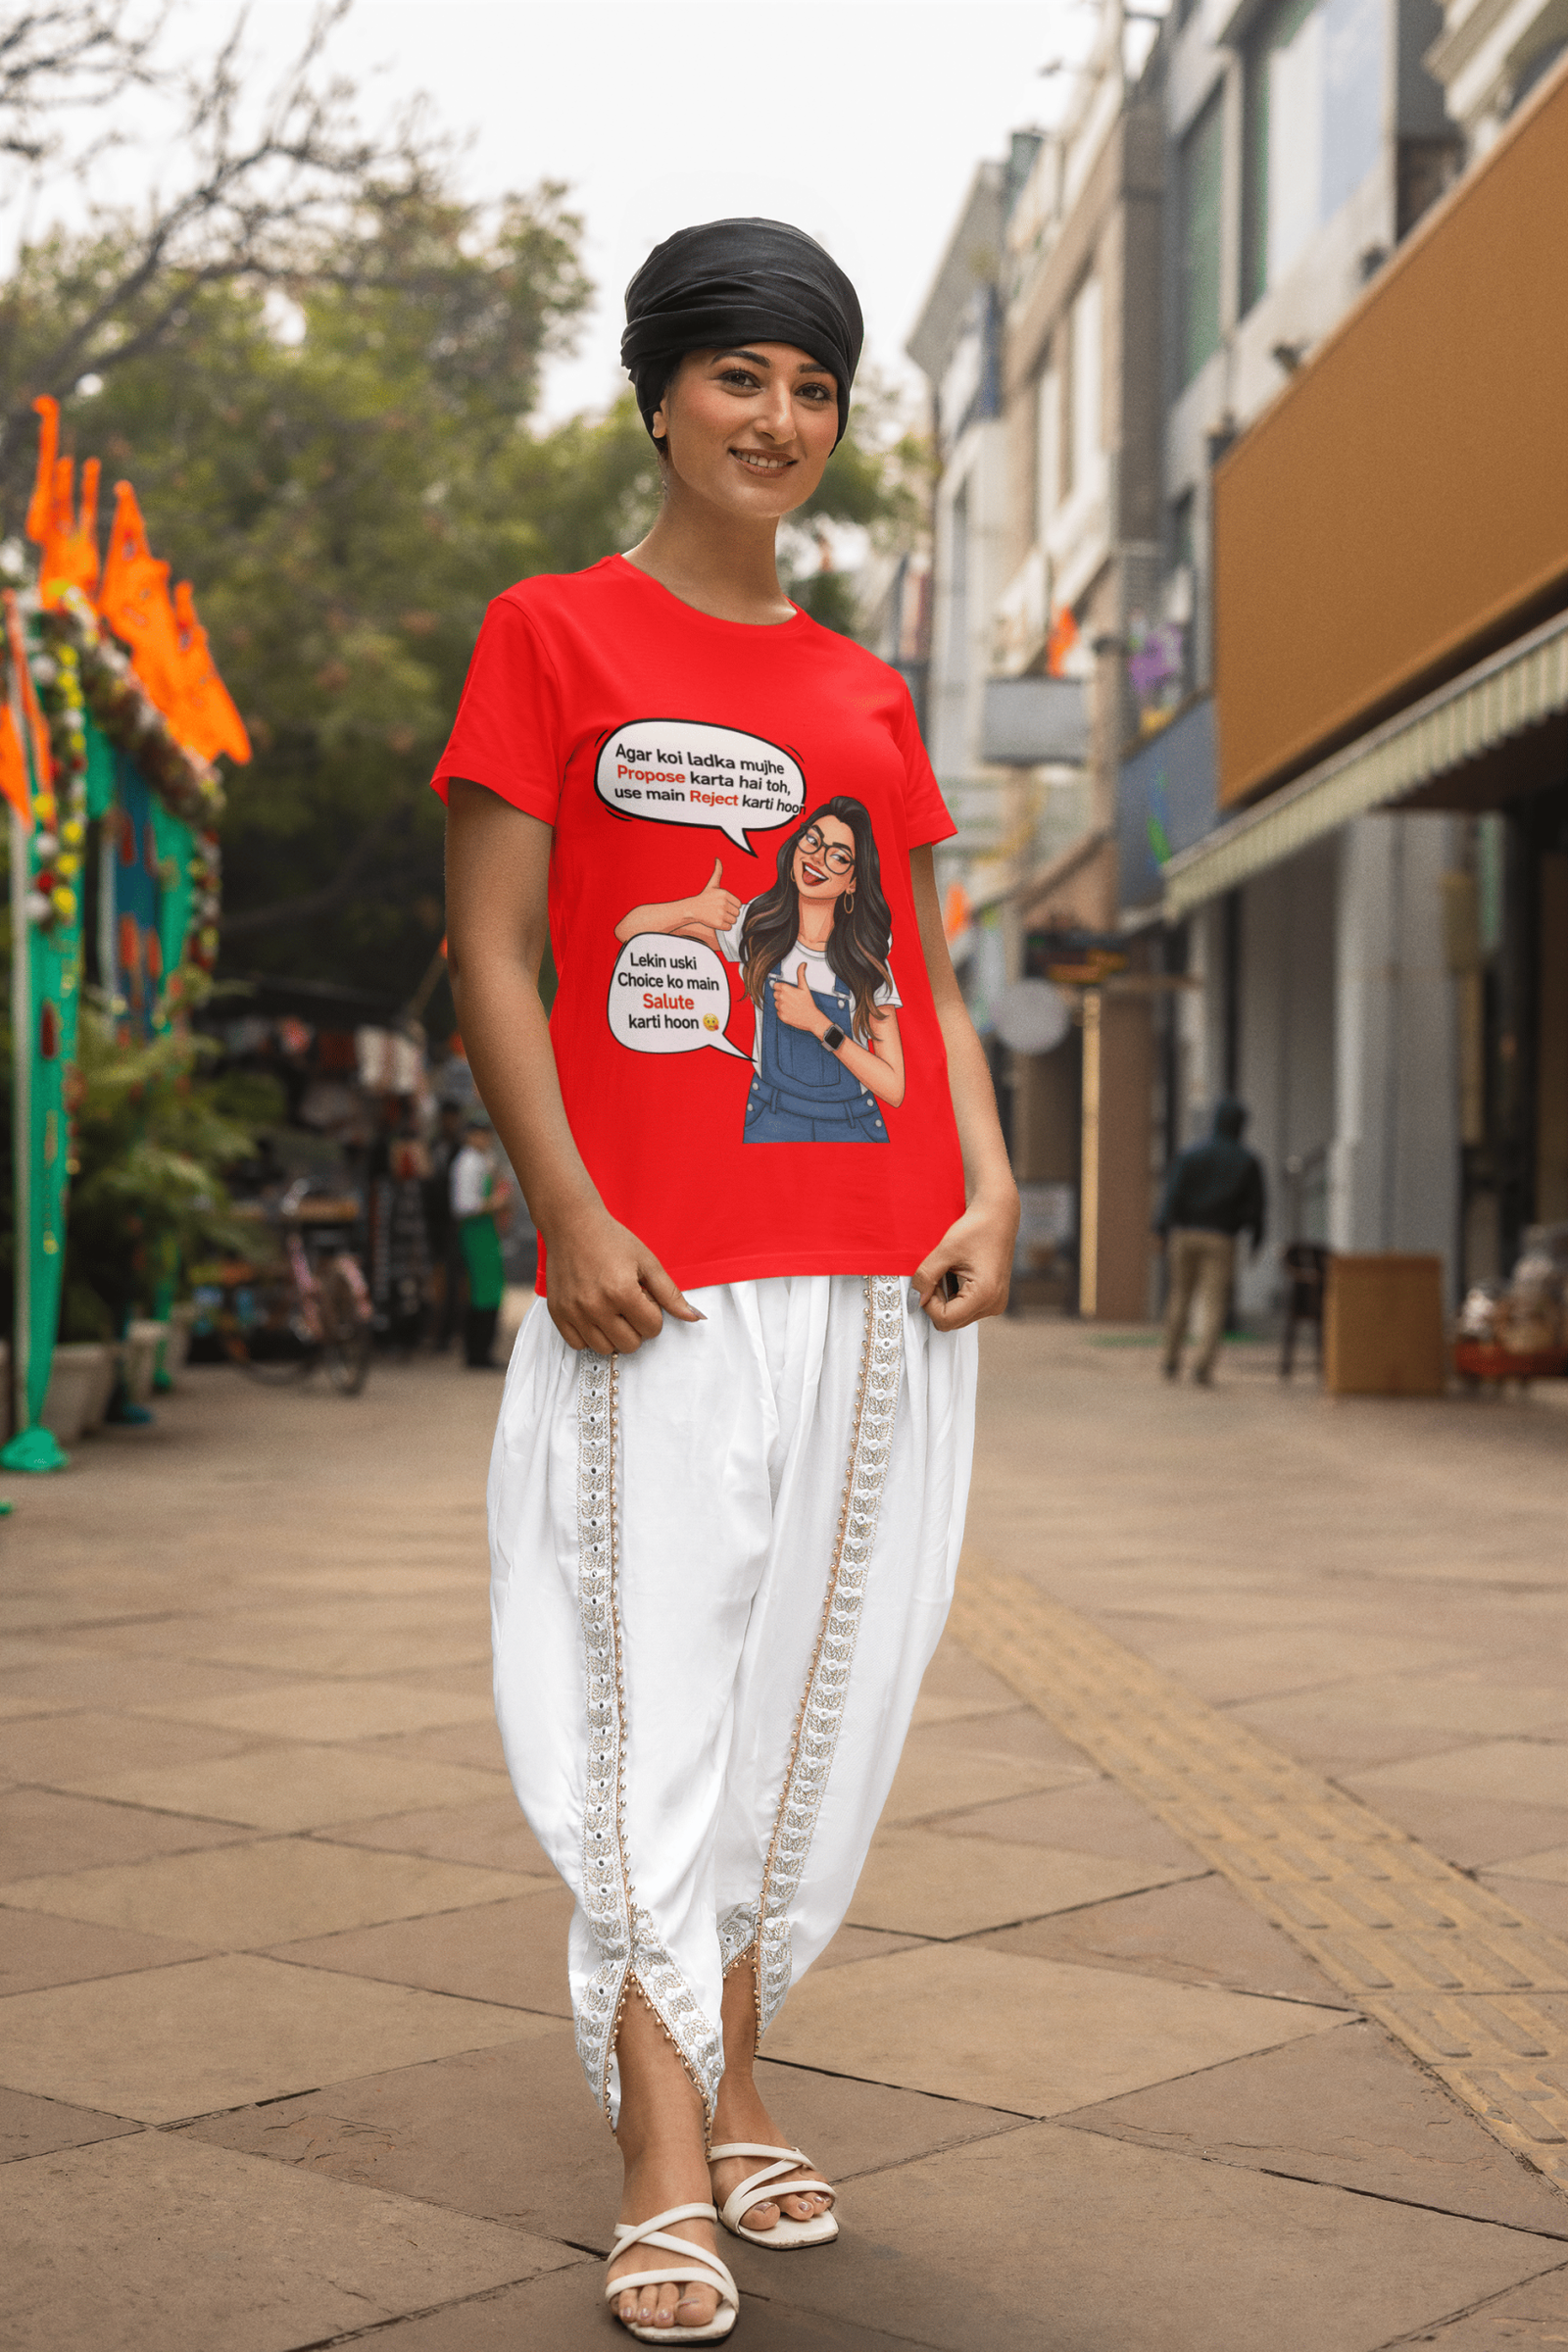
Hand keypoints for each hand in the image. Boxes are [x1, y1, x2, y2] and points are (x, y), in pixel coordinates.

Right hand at [544, 1209, 703, 1354]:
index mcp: (622, 1292)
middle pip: (630, 1344)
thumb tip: (695, 1317)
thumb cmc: (612, 1240)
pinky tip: (594, 1316)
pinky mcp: (558, 1313)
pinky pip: (577, 1345)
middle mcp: (596, 1306)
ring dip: (614, 1334)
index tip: (645, 1298)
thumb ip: (670, 1294)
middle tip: (629, 1305)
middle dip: (636, 1327)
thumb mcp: (647, 1262)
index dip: (654, 1314)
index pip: (652, 1328)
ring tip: (612, 1310)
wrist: (572, 1225)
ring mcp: (574, 1312)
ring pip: (605, 1349)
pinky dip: (589, 1336)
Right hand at [684, 858, 741, 938]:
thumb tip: (717, 859)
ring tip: (718, 915)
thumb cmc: (704, 897)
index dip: (732, 905)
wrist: (692, 908)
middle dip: (730, 913)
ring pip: (733, 921)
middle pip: (736, 913)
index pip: (738, 904)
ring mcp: (720, 914)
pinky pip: (728, 927)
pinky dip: (723, 926)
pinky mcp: (718, 923)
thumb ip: (718, 871)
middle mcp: (723, 903)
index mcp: (724, 894)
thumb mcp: (712, 884)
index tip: (724, 904)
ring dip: (727, 920)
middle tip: (720, 910)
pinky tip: (716, 921)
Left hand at [771, 960, 826, 1034]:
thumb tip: (802, 965)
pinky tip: (791, 1011)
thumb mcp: (805, 987)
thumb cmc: (808, 1003)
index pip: (776, 985)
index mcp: (786, 989)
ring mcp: (780, 1007)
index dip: (782, 988)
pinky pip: (778, 1012)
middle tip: (791, 998)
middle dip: (782, 995)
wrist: (811, 1018)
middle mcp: (781, 998)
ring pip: (776, 1003)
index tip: (787, 991)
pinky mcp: (781, 1015)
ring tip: (792, 1005)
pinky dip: (783, 1012)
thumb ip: (801, 974)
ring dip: (782, 1004)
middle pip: (775, 994)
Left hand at [911, 1191, 1018, 1330]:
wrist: (998, 1216)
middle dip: (936, 1301)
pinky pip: (965, 1308)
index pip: (945, 1319)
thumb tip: (915, 1299)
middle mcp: (994, 1305)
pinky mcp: (993, 1299)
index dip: (928, 1304)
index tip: (926, 1281)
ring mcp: (995, 1304)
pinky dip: (954, 1295)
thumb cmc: (976, 1228)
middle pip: (952, 1321)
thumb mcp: (945, 1251)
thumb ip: (926, 1277)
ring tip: (948, 1271)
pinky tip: (956, 1274)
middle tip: (936, 1274)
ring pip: (957, 1316)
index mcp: (985, 1294)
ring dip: (944, 1298)